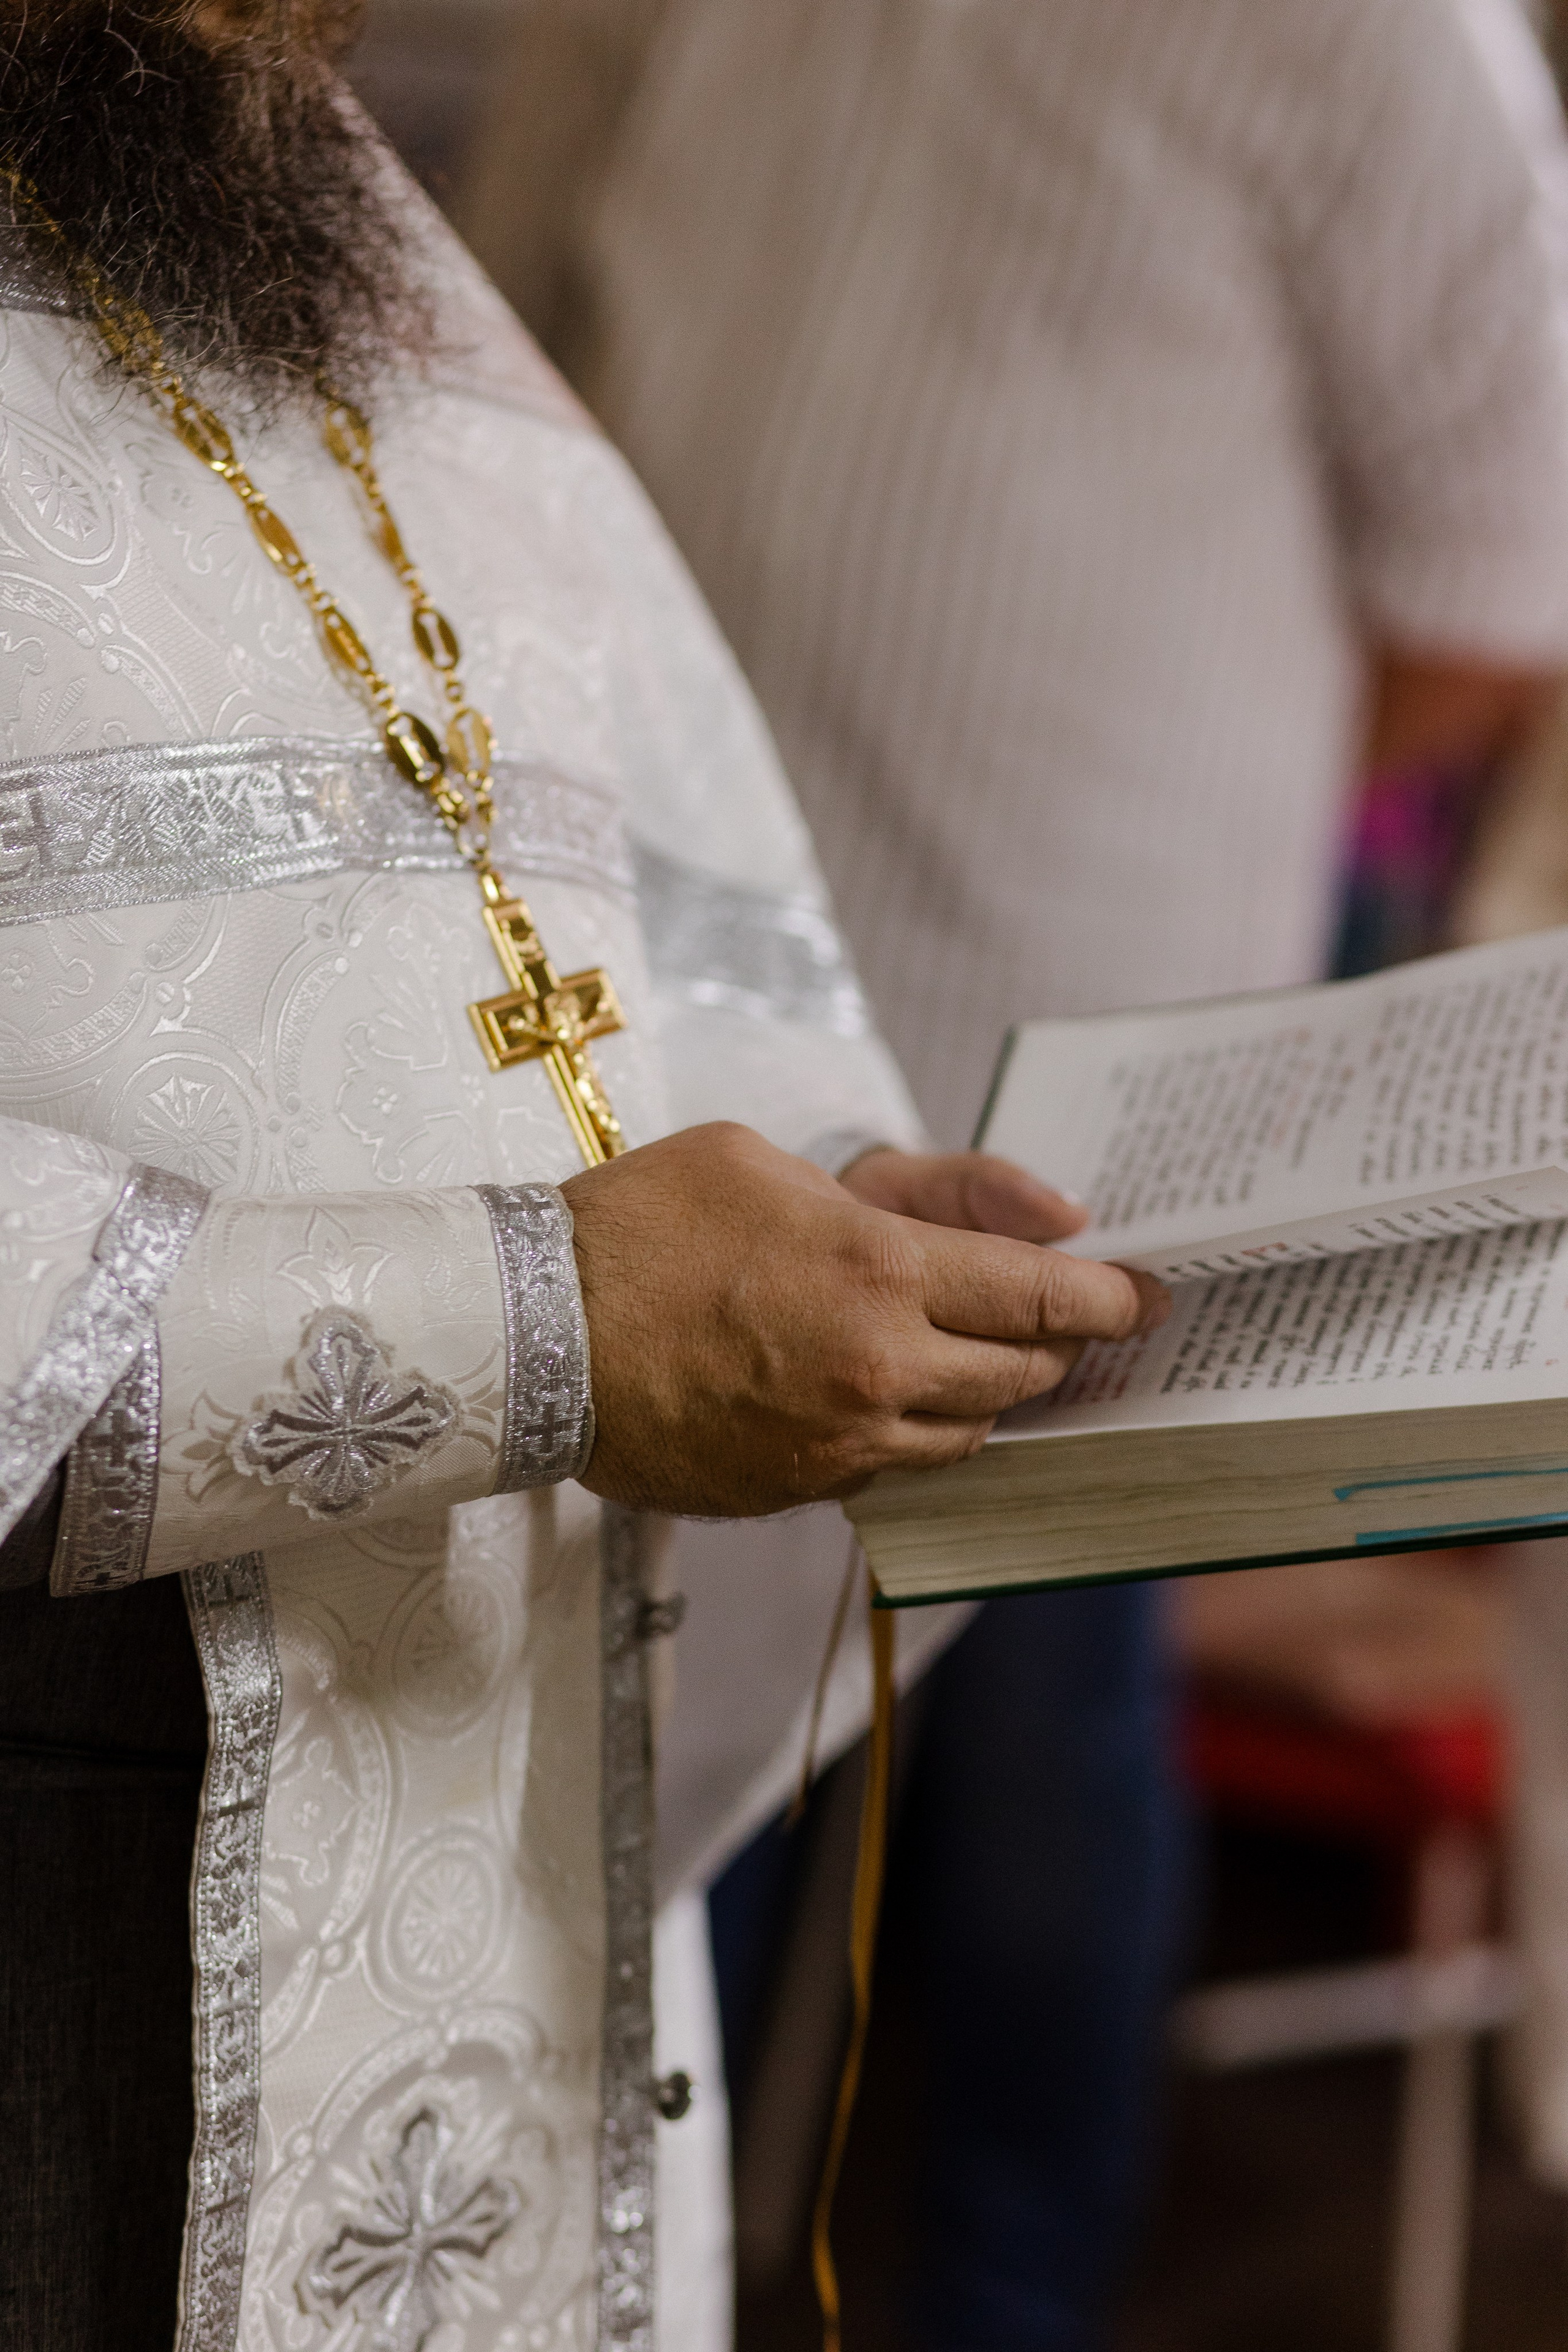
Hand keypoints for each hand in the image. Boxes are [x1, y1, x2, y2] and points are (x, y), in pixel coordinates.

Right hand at [561, 1123, 1167, 1515]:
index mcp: (880, 1274)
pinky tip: (896, 1396)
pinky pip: (893, 1466)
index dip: (1111, 1300)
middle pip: (1022, 1373)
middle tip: (1072, 1321)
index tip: (1148, 1297)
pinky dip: (915, 1430)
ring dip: (993, 1393)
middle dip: (1060, 1345)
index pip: (1043, 1298)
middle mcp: (877, 1371)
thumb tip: (1045, 1211)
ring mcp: (838, 1444)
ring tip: (992, 1358)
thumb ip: (918, 1187)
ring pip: (968, 1434)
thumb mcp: (778, 1162)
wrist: (532, 1332)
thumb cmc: (647, 1223)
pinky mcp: (796, 1490)